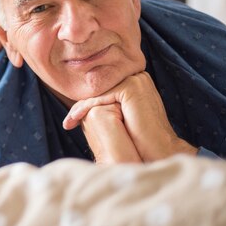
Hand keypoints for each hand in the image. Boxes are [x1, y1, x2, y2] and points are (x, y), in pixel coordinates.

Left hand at [63, 72, 196, 161]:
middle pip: (100, 90)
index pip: (104, 89)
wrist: (158, 148)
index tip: (72, 118)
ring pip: (98, 93)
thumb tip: (86, 102)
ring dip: (79, 108)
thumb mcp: (121, 115)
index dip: (87, 103)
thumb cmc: (139, 137)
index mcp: (137, 80)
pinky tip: (73, 120)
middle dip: (81, 106)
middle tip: (67, 122)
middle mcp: (137, 76)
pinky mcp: (131, 87)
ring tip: (68, 123)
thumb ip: (109, 103)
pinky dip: (84, 108)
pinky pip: (100, 97)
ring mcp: (135, 80)